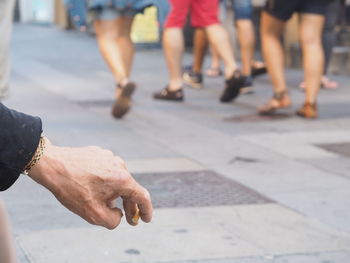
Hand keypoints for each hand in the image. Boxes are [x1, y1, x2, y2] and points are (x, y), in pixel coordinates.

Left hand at [28, 138, 151, 229]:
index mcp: (122, 180)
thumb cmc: (72, 189)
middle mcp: (120, 165)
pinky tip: (92, 187)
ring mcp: (109, 157)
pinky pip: (107, 170)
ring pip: (117, 180)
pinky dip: (105, 181)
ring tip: (105, 203)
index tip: (146, 219)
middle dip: (130, 205)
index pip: (143, 197)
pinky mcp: (99, 153)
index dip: (146, 210)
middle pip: (130, 188)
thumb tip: (119, 215)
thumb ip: (113, 220)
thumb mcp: (93, 214)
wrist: (51, 164)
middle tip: (128, 218)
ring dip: (115, 193)